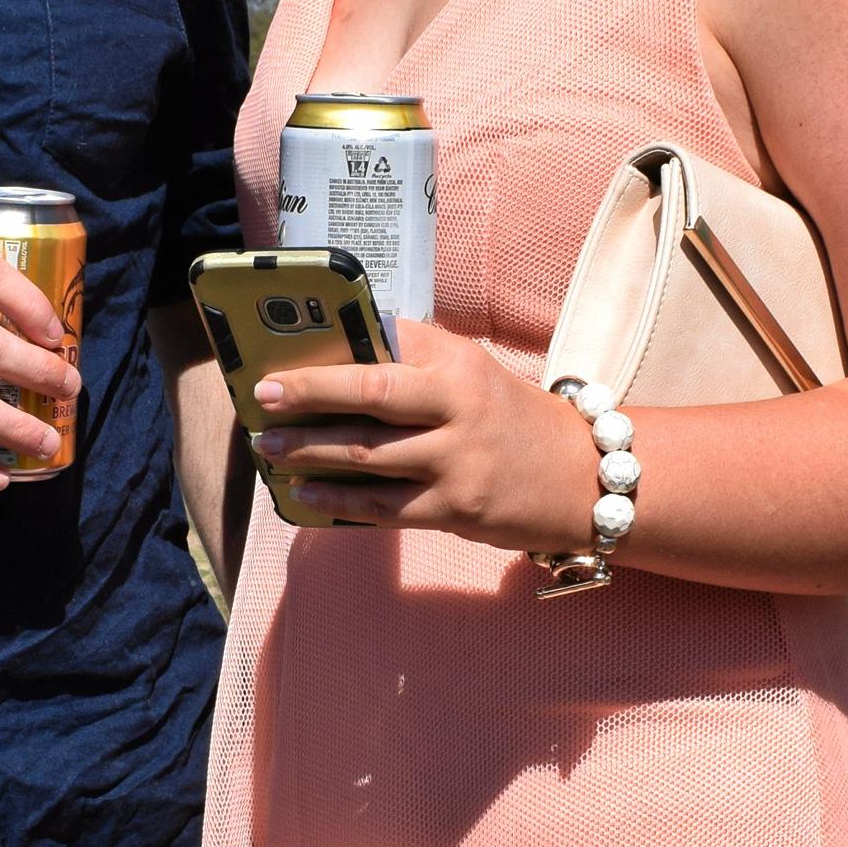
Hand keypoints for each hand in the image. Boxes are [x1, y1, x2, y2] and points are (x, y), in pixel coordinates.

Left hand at [252, 320, 598, 551]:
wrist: (583, 479)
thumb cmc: (511, 421)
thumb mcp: (473, 376)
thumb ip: (415, 367)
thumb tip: (331, 366)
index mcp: (458, 361)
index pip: (388, 338)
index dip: (333, 341)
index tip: (287, 346)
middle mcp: (459, 404)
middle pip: (371, 390)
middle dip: (310, 391)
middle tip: (264, 395)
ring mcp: (458, 459)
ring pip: (369, 453)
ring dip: (311, 451)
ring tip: (270, 447)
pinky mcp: (455, 508)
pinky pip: (384, 505)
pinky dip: (339, 501)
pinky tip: (305, 495)